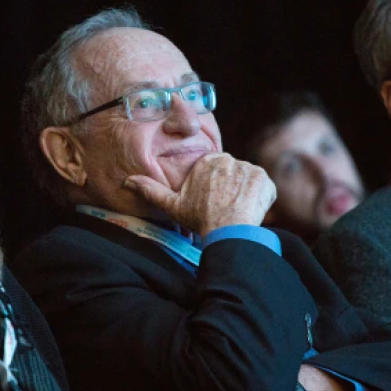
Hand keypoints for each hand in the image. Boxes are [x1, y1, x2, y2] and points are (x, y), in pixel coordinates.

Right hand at [124, 153, 275, 236]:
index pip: (216, 172)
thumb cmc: (199, 218)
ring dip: (245, 194)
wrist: (227, 231)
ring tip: (236, 211)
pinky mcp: (264, 179)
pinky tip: (249, 211)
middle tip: (225, 209)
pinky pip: (263, 188)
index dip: (215, 190)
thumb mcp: (172, 205)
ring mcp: (248, 168)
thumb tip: (126, 181)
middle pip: (232, 175)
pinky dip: (259, 200)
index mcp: (207, 161)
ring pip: (248, 181)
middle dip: (231, 190)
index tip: (213, 204)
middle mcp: (228, 159)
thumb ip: (151, 190)